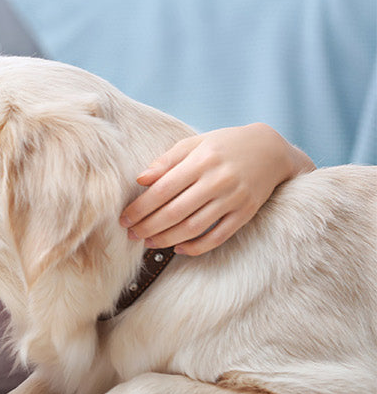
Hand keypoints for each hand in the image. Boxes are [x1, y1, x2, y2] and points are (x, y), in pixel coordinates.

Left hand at [119, 123, 314, 255]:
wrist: (270, 150)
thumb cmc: (224, 145)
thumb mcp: (194, 143)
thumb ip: (166, 161)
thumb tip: (140, 179)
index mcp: (201, 161)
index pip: (162, 190)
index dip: (140, 208)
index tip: (124, 219)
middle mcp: (218, 181)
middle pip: (175, 212)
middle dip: (149, 227)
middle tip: (131, 235)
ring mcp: (234, 199)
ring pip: (194, 227)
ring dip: (167, 239)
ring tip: (148, 242)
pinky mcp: (245, 213)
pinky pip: (218, 237)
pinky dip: (196, 247)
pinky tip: (178, 249)